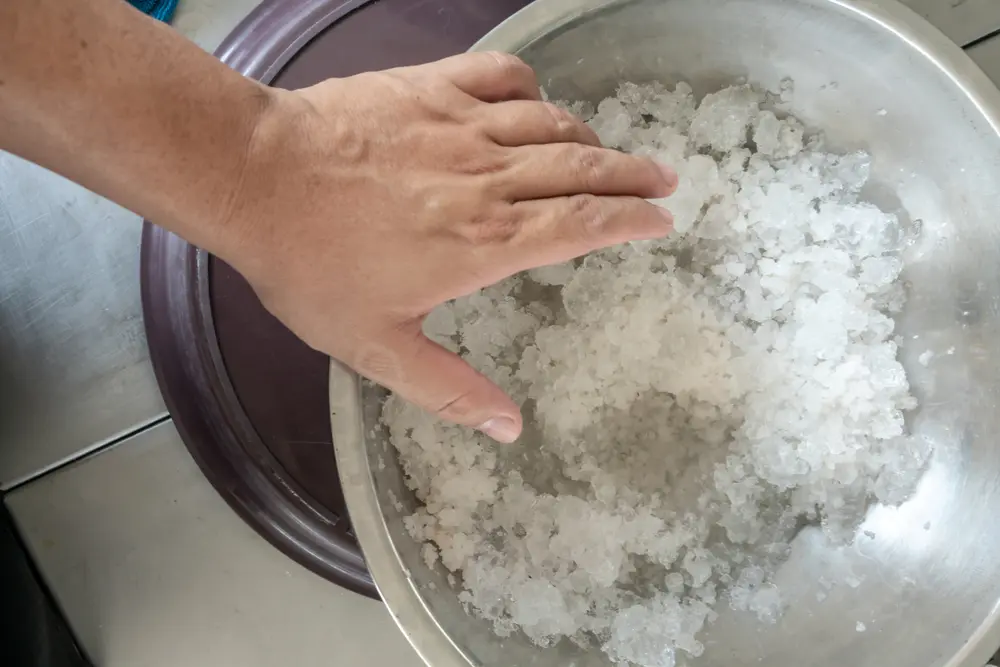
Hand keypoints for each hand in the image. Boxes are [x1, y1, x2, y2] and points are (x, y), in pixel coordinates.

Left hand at [216, 52, 676, 441]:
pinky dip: (531, 88)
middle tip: (663, 179)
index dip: (630, 221)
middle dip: (632, 175)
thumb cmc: (312, 266)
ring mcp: (461, 125)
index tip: (662, 220)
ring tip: (611, 151)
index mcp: (485, 241)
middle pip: (583, 168)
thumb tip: (510, 430)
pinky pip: (501, 76)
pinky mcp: (430, 88)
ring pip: (552, 124)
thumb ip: (449, 388)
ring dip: (592, 136)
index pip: (583, 224)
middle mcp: (489, 178)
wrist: (254, 178)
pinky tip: (535, 102)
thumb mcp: (378, 347)